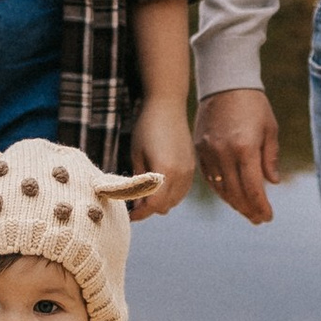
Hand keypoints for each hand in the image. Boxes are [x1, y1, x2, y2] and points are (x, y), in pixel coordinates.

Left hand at [128, 93, 194, 215]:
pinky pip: (182, 191)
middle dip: (148, 209)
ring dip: (160, 202)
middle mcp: (181, 175)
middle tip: (133, 203)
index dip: (139, 214)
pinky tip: (159, 186)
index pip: (153, 206)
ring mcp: (189, 172)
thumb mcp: (137, 155)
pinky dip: (171, 194)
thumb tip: (135, 203)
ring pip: (174, 201)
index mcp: (165, 173)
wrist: (168, 105)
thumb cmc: (147, 127)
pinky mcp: (192, 166)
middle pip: (164, 206)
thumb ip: (137, 182)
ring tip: (144, 194)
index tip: (128, 215)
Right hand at [194, 85, 279, 225]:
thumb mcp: (269, 129)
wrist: (225, 83)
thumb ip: (270, 158)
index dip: (261, 206)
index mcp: (245, 148)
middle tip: (258, 219)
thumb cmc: (253, 104)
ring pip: (220, 188)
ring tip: (246, 211)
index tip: (268, 217)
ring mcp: (209, 152)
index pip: (253, 188)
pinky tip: (230, 195)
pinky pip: (209, 177)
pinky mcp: (199, 149)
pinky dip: (220, 189)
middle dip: (248, 209)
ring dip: (234, 203)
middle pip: (235, 193)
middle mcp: (224, 153)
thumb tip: (272, 183)